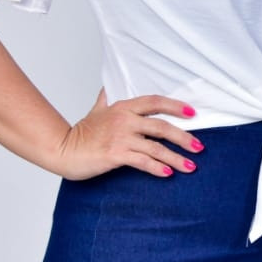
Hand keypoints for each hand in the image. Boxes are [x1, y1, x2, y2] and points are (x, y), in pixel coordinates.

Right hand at [51, 90, 202, 179]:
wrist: (62, 149)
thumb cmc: (81, 133)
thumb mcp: (96, 110)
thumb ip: (105, 99)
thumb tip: (107, 89)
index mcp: (123, 107)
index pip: (155, 102)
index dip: (175, 106)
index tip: (192, 113)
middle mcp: (125, 120)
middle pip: (162, 126)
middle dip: (184, 137)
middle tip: (200, 147)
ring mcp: (121, 138)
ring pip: (156, 147)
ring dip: (176, 158)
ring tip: (191, 166)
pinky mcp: (115, 155)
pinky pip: (142, 161)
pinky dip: (157, 168)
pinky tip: (168, 173)